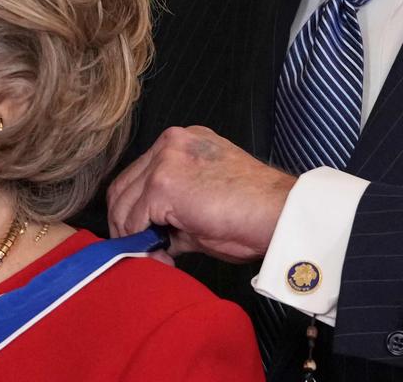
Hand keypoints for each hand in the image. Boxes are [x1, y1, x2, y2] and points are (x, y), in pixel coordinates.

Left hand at [107, 125, 296, 262]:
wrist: (279, 213)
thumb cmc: (253, 213)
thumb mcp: (203, 205)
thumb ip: (173, 213)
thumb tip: (152, 236)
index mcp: (182, 143)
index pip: (138, 176)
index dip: (134, 212)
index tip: (147, 238)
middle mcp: (170, 143)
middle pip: (122, 187)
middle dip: (126, 225)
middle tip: (144, 252)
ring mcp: (164, 161)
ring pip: (123, 204)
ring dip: (132, 236)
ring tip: (157, 258)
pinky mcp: (162, 183)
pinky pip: (134, 220)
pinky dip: (141, 244)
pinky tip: (164, 257)